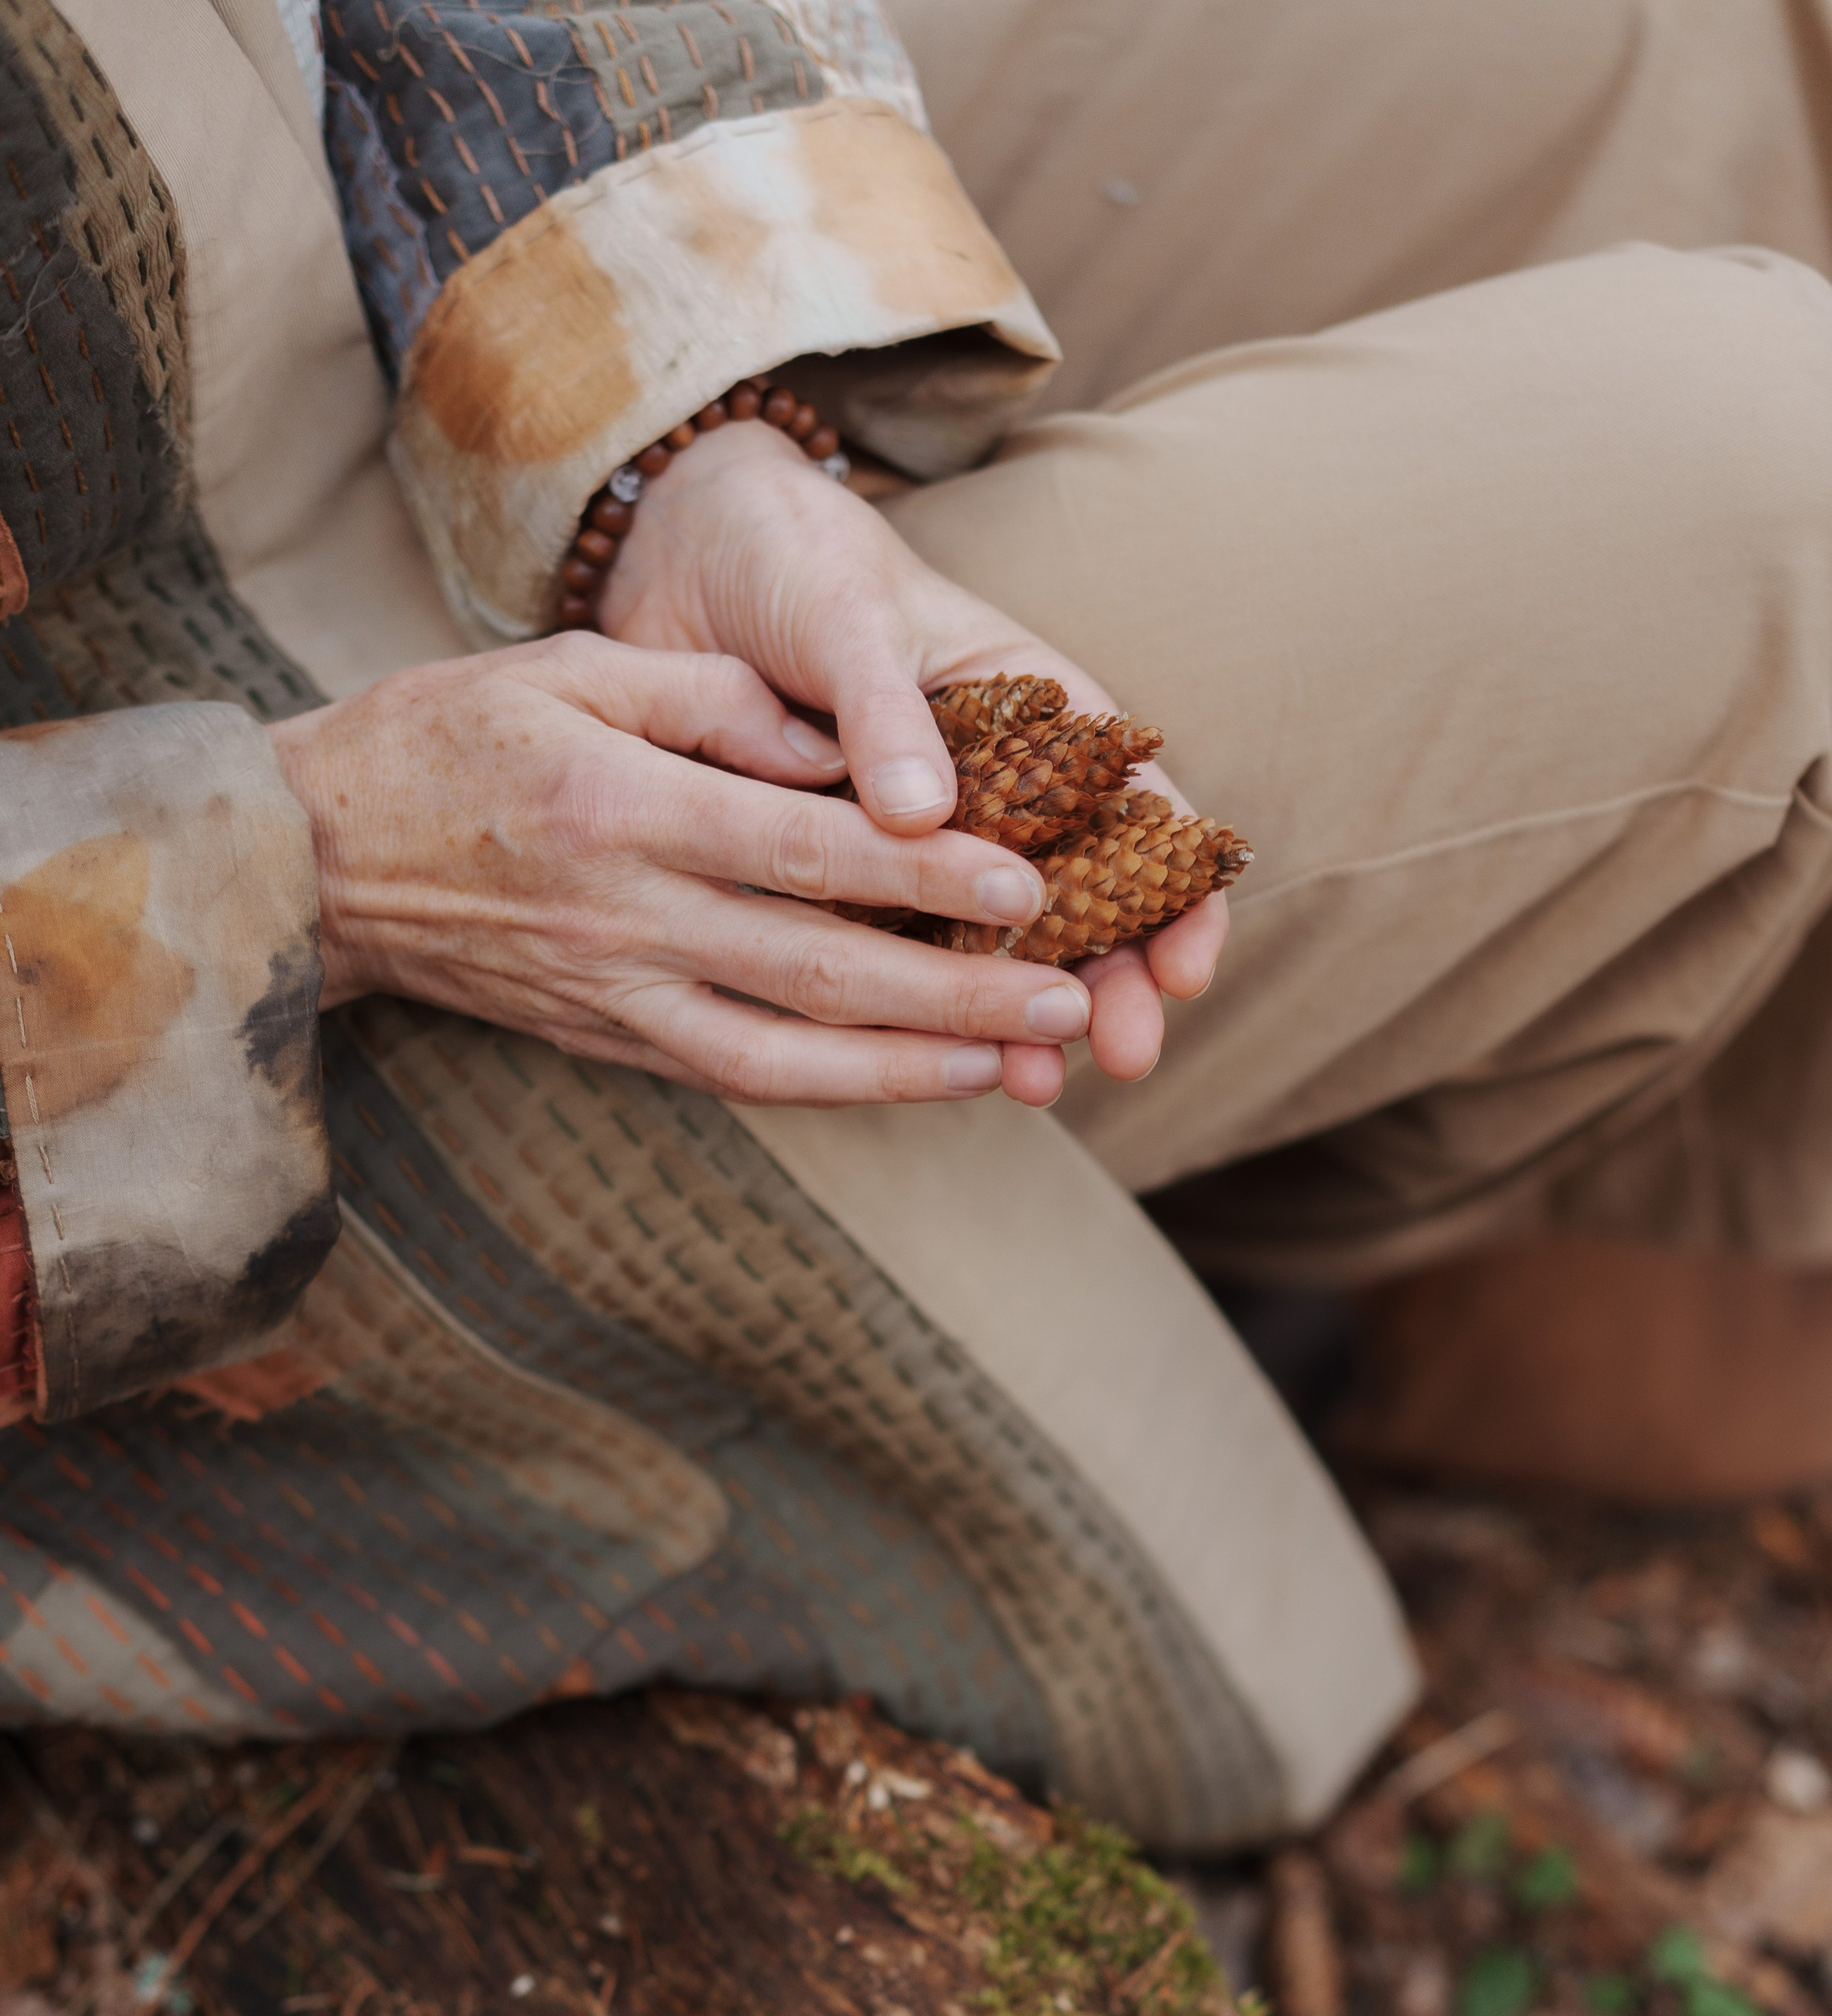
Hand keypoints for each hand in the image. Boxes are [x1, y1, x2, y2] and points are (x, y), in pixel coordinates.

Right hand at [270, 640, 1098, 1105]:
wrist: (317, 861)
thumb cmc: (450, 741)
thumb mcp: (565, 670)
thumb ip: (704, 698)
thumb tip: (832, 743)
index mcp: (622, 807)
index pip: (802, 850)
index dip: (922, 875)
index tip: (1026, 879)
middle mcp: (627, 918)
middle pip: (819, 970)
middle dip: (956, 992)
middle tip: (1072, 997)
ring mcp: (618, 996)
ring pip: (790, 1055)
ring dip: (914, 1068)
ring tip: (1021, 1063)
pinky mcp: (612, 1040)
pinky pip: (742, 1078)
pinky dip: (839, 1087)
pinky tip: (922, 1079)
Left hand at [601, 421, 1229, 1101]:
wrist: (678, 558)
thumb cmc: (794, 560)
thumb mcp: (847, 617)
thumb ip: (885, 711)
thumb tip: (923, 816)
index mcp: (1035, 713)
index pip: (1139, 810)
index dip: (1177, 893)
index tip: (1183, 969)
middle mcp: (994, 791)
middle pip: (1083, 903)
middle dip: (1110, 984)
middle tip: (1122, 1054)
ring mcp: (922, 846)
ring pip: (993, 948)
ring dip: (1019, 1016)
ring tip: (1032, 1081)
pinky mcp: (846, 881)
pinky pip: (896, 956)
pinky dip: (919, 1013)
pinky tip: (932, 1063)